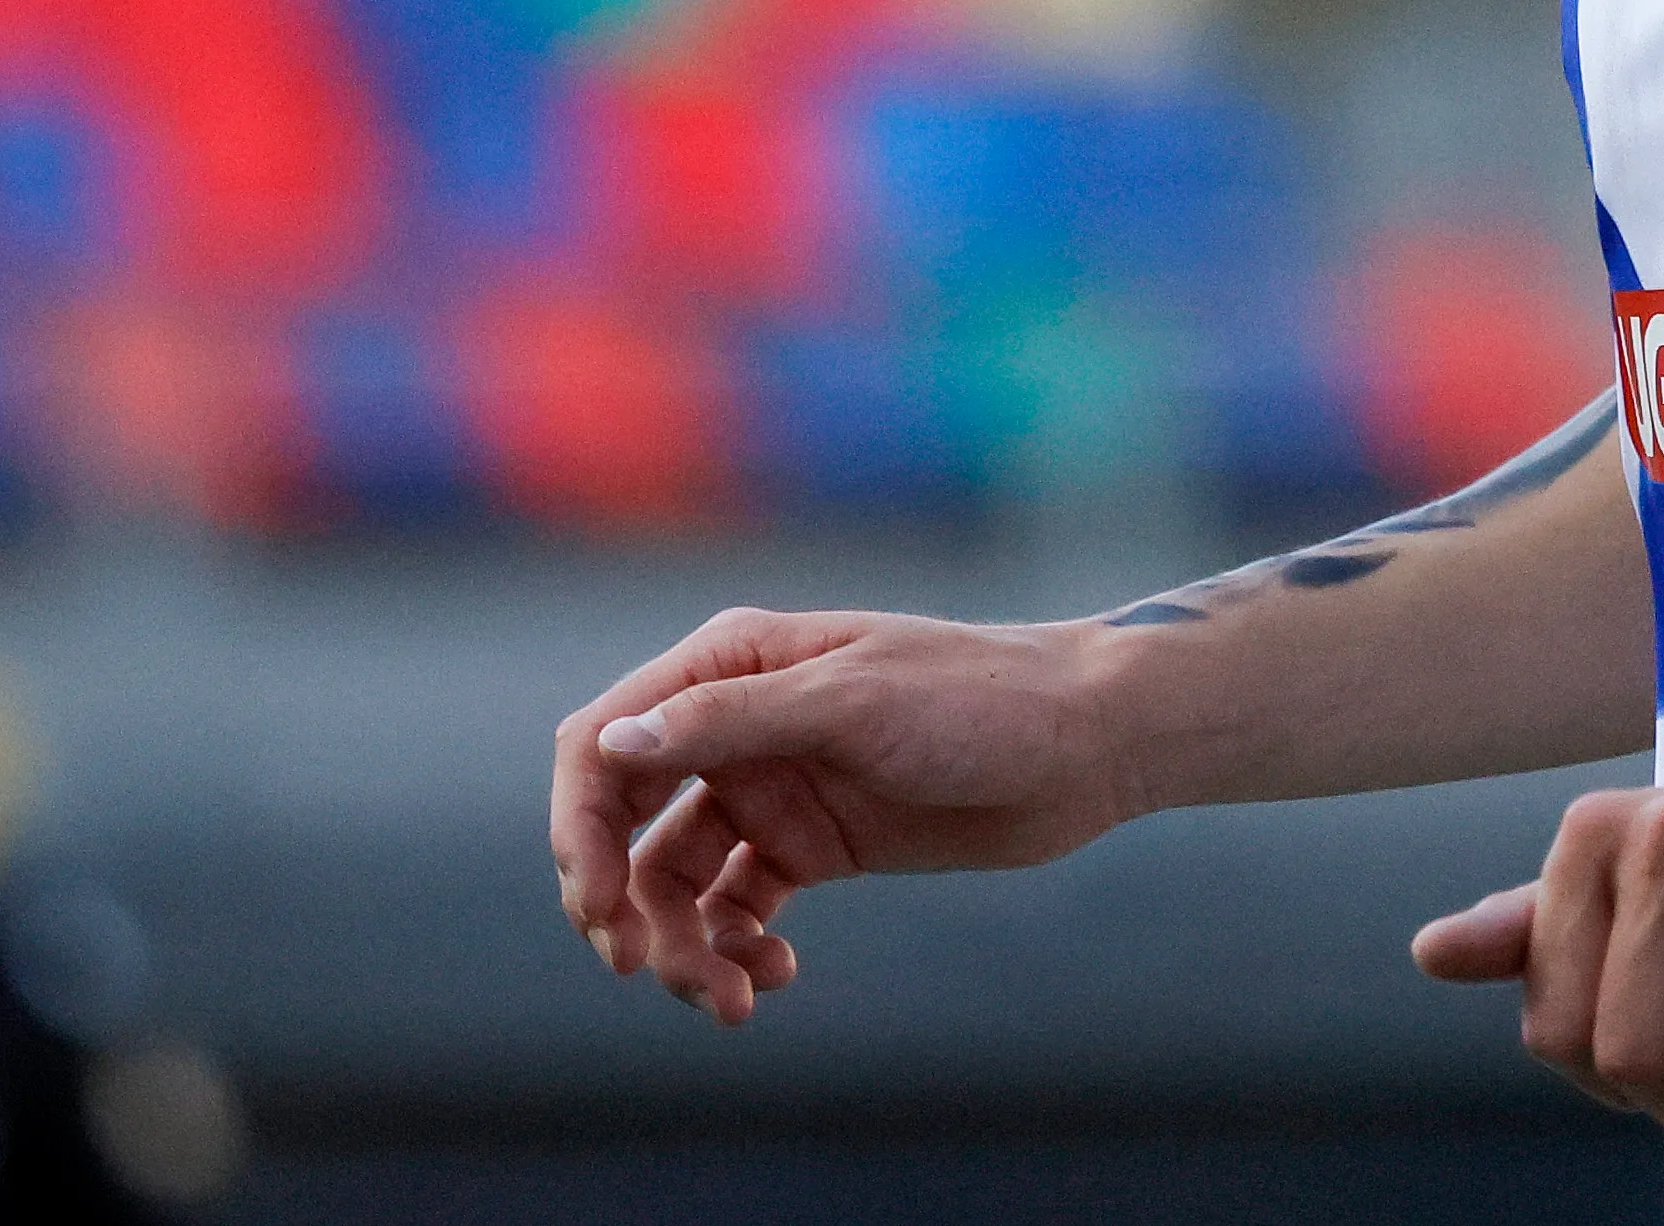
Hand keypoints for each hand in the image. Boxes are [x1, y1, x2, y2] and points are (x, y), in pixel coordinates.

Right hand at [550, 607, 1146, 1022]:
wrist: (1084, 745)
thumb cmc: (976, 699)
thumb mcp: (853, 702)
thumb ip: (731, 721)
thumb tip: (612, 746)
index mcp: (728, 664)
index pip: (604, 743)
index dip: (579, 827)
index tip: (599, 910)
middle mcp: (735, 725)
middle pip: (624, 820)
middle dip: (620, 901)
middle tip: (645, 971)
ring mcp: (771, 788)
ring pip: (677, 879)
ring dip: (683, 944)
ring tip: (733, 1000)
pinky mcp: (811, 846)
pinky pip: (736, 906)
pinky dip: (737, 947)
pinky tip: (776, 974)